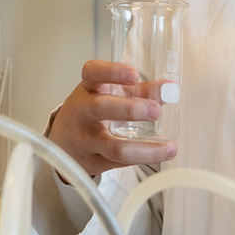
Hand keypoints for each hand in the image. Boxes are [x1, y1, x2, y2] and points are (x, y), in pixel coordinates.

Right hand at [45, 60, 178, 176]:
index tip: (134, 74)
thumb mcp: (111, 95)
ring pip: (113, 147)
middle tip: (156, 111)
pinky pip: (120, 163)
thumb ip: (142, 91)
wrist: (64, 142)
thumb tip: (170, 88)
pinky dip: (143, 159)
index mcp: (88, 89)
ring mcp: (85, 140)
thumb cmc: (91, 113)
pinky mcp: (93, 162)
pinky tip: (160, 154)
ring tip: (169, 147)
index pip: (92, 73)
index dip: (112, 72)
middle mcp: (83, 113)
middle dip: (130, 109)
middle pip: (100, 108)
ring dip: (144, 149)